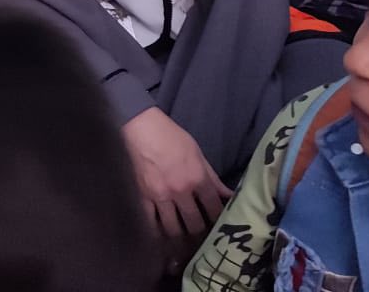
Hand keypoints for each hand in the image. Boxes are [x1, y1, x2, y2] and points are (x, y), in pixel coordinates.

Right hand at [123, 107, 231, 261]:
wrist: (140, 127)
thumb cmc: (170, 136)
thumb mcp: (197, 153)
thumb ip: (212, 178)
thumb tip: (229, 195)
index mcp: (197, 178)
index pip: (214, 208)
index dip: (218, 220)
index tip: (219, 226)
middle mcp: (181, 191)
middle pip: (195, 224)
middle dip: (200, 233)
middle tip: (201, 237)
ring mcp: (160, 197)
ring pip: (174, 229)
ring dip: (180, 236)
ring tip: (183, 240)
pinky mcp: (142, 198)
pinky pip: (151, 223)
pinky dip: (158, 232)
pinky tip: (162, 236)